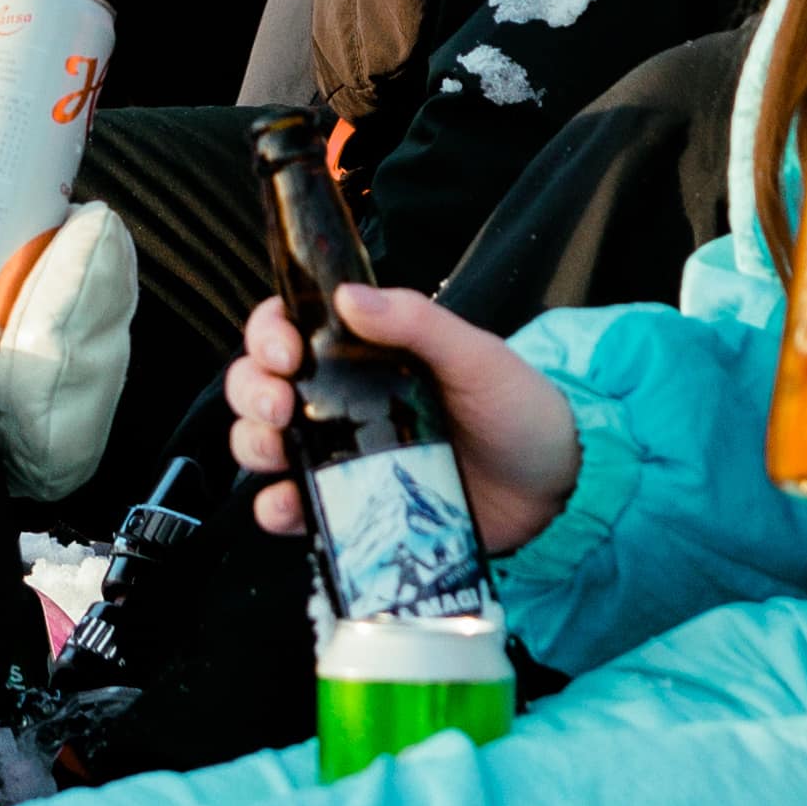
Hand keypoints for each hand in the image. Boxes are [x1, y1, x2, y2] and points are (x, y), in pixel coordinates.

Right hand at [223, 280, 576, 558]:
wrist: (554, 488)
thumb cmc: (518, 408)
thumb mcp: (475, 355)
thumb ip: (417, 322)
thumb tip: (347, 296)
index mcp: (364, 352)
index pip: (291, 327)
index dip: (268, 334)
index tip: (285, 352)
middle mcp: (342, 400)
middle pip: (261, 385)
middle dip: (252, 392)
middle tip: (280, 409)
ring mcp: (342, 456)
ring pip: (265, 444)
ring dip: (253, 446)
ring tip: (277, 456)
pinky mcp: (351, 506)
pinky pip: (294, 508)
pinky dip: (276, 509)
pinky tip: (286, 508)